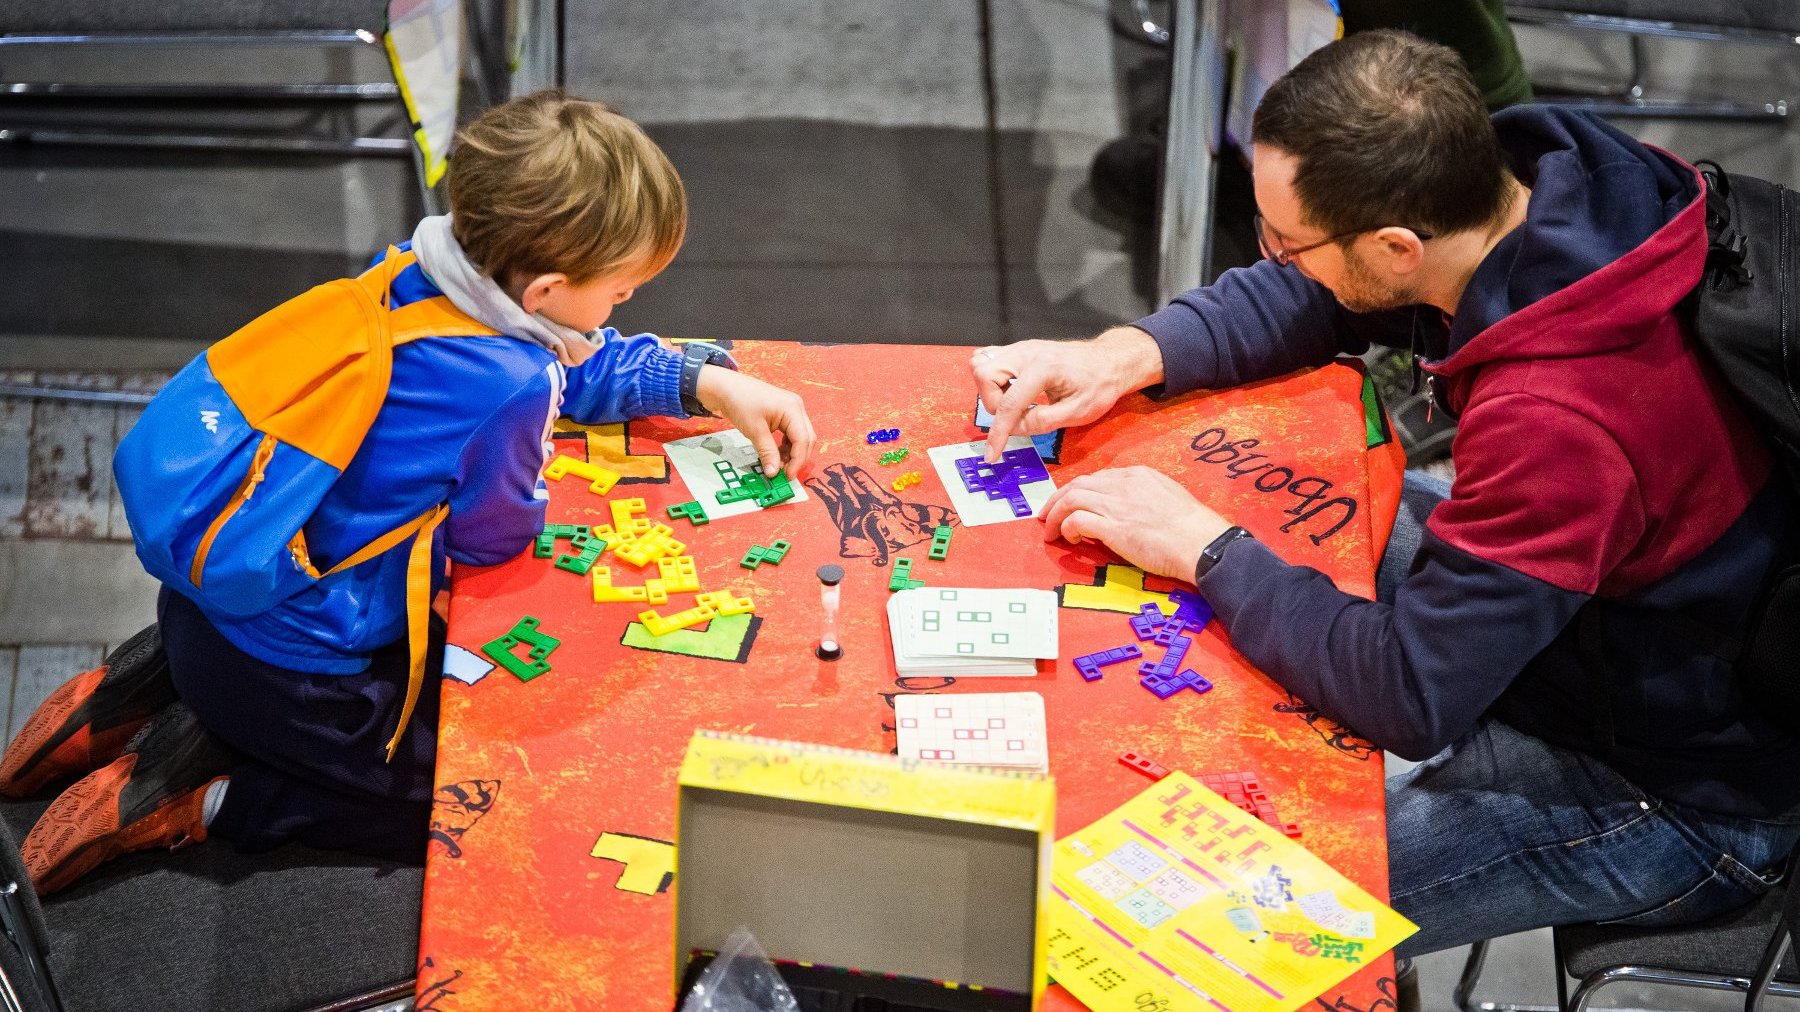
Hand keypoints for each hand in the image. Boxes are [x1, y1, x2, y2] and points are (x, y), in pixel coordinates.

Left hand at [695, 366, 816, 477]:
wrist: (725, 387)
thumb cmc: (740, 402)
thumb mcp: (754, 430)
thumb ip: (767, 452)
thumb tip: (773, 473)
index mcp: (793, 409)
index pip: (803, 440)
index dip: (797, 461)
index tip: (787, 476)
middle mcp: (797, 408)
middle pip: (807, 439)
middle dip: (798, 458)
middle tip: (784, 474)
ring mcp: (791, 410)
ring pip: (801, 437)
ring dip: (792, 453)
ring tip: (778, 465)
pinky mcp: (784, 413)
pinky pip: (792, 433)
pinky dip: (786, 446)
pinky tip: (777, 454)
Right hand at [971, 326, 1164, 461]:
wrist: (1109, 361)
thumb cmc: (1099, 384)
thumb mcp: (1078, 412)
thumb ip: (1043, 422)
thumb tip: (1015, 428)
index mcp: (1044, 368)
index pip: (1008, 403)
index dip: (998, 433)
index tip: (992, 454)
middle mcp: (1027, 352)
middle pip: (984, 375)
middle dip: (993, 403)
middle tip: (1016, 416)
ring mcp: (1021, 348)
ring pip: (981, 364)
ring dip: (990, 390)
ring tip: (1015, 403)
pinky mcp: (1019, 350)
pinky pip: (989, 359)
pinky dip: (992, 378)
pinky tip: (1011, 391)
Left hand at [1040, 466, 1232, 581]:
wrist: (1202, 543)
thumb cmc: (1192, 528)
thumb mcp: (1168, 497)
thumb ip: (1144, 497)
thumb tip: (1128, 510)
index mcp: (1138, 475)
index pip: (1097, 478)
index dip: (1078, 491)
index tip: (1070, 504)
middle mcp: (1123, 484)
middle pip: (1077, 484)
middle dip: (1057, 499)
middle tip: (1047, 515)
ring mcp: (1116, 504)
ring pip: (1071, 498)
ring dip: (1056, 514)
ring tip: (1050, 530)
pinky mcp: (1112, 527)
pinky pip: (1076, 520)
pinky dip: (1067, 528)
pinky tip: (1070, 538)